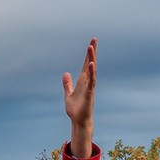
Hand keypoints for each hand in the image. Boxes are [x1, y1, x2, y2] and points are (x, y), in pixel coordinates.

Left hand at [63, 38, 95, 159]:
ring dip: (91, 59)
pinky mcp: (89, 93)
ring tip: (91, 47)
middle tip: (94, 39)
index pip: (86, 65)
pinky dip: (91, 73)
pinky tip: (91, 65)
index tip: (91, 43)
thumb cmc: (75, 109)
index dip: (88, 54)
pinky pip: (91, 81)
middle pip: (90, 64)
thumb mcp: (68, 93)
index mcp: (82, 81)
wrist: (78, 121)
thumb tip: (65, 73)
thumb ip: (67, 84)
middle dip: (92, 52)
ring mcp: (89, 87)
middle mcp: (87, 82)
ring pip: (91, 70)